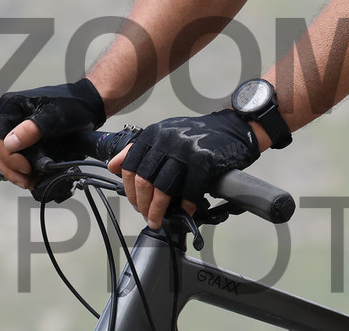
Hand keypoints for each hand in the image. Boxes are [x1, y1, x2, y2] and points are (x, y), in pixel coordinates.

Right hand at [0, 78, 105, 187]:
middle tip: (28, 180)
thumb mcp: (52, 117)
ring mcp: (16, 126)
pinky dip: (22, 167)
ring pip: (5, 155)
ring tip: (31, 180)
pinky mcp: (24, 136)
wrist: (87, 105)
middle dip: (11, 169)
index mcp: (9, 106)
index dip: (9, 158)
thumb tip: (9, 144)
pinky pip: (16, 155)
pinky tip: (33, 175)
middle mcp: (9, 115)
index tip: (26, 168)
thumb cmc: (73, 105)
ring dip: (16, 171)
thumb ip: (30, 130)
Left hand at [109, 109, 258, 227]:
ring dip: (158, 210)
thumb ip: (141, 150)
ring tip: (160, 220)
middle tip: (148, 216)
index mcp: (154, 133)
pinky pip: (189, 191)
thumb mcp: (166, 135)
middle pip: (144, 180)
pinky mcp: (204, 161)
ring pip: (162, 188)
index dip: (129, 190)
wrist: (235, 129)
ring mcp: (185, 149)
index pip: (130, 166)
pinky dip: (186, 205)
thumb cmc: (201, 136)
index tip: (135, 203)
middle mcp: (167, 139)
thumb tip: (113, 166)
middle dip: (142, 204)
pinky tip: (186, 211)